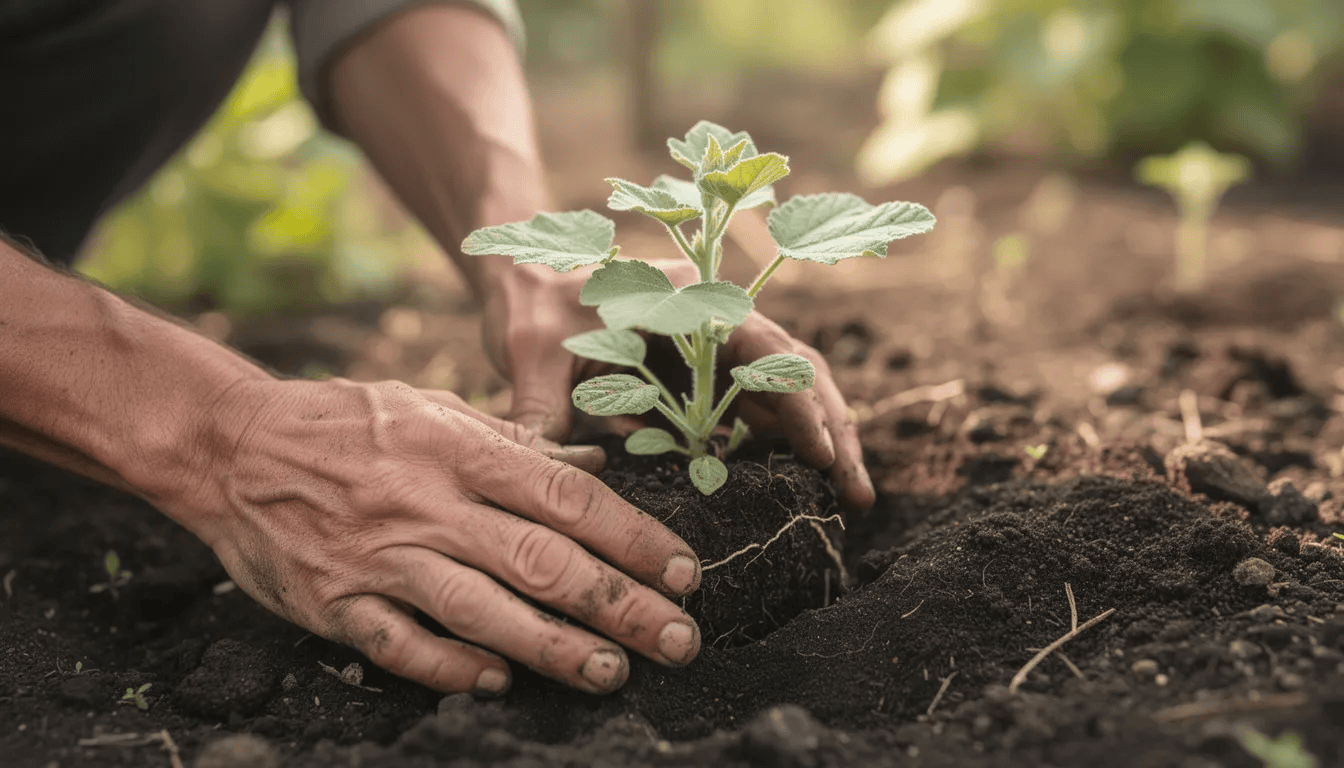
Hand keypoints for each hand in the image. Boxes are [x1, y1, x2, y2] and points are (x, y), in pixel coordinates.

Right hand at [159, 378, 701, 695]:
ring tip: (612, 672)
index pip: (568, 495)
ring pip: (481, 609)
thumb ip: (514, 442)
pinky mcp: (335, 601)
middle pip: (541, 561)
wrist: (231, 446)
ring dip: (553, 646)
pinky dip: (451, 666)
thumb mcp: (433, 409)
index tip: (682, 571)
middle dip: (619, 604)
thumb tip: (594, 460)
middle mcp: (428, 503)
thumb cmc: (347, 422)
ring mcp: (380, 556)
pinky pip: (400, 643)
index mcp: (460, 449)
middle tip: (678, 638)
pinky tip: (498, 682)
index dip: (633, 536)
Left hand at [480, 260, 875, 510]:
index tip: (822, 453)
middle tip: (859, 495)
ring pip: (785, 397)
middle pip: (796, 373)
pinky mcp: (702, 382)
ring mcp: (714, 355)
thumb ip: (543, 408)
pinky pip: (754, 415)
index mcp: (689, 302)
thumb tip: (560, 475)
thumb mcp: (531, 351)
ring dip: (818, 443)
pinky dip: (781, 448)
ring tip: (847, 501)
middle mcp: (716, 324)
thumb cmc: (531, 304)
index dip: (798, 401)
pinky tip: (797, 490)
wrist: (526, 284)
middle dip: (834, 430)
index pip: (765, 349)